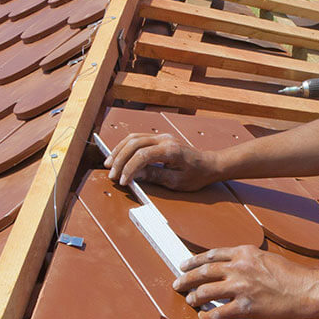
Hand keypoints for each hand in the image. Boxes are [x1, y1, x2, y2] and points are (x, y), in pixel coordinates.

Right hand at [103, 132, 223, 190]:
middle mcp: (165, 139)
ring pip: (133, 138)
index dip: (129, 169)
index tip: (123, 181)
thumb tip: (135, 174)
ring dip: (119, 151)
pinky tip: (118, 156)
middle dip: (120, 159)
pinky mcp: (159, 138)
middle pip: (134, 144)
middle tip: (112, 174)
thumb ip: (155, 176)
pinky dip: (125, 147)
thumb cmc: (196, 175)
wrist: (209, 164)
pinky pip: (137, 138)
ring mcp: (162, 137)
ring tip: (109, 164)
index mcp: (170, 150)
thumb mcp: (177, 181)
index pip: (142, 156)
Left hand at [173, 245, 318, 318]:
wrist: (305, 290)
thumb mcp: (266, 258)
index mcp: (244, 253)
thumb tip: (232, 266)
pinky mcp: (245, 306)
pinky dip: (207, 317)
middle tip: (177, 284)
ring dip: (193, 298)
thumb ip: (247, 260)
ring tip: (190, 301)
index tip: (184, 265)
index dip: (194, 261)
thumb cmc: (291, 276)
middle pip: (203, 272)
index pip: (211, 255)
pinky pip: (217, 314)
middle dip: (186, 279)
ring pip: (205, 292)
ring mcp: (240, 287)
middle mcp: (239, 267)